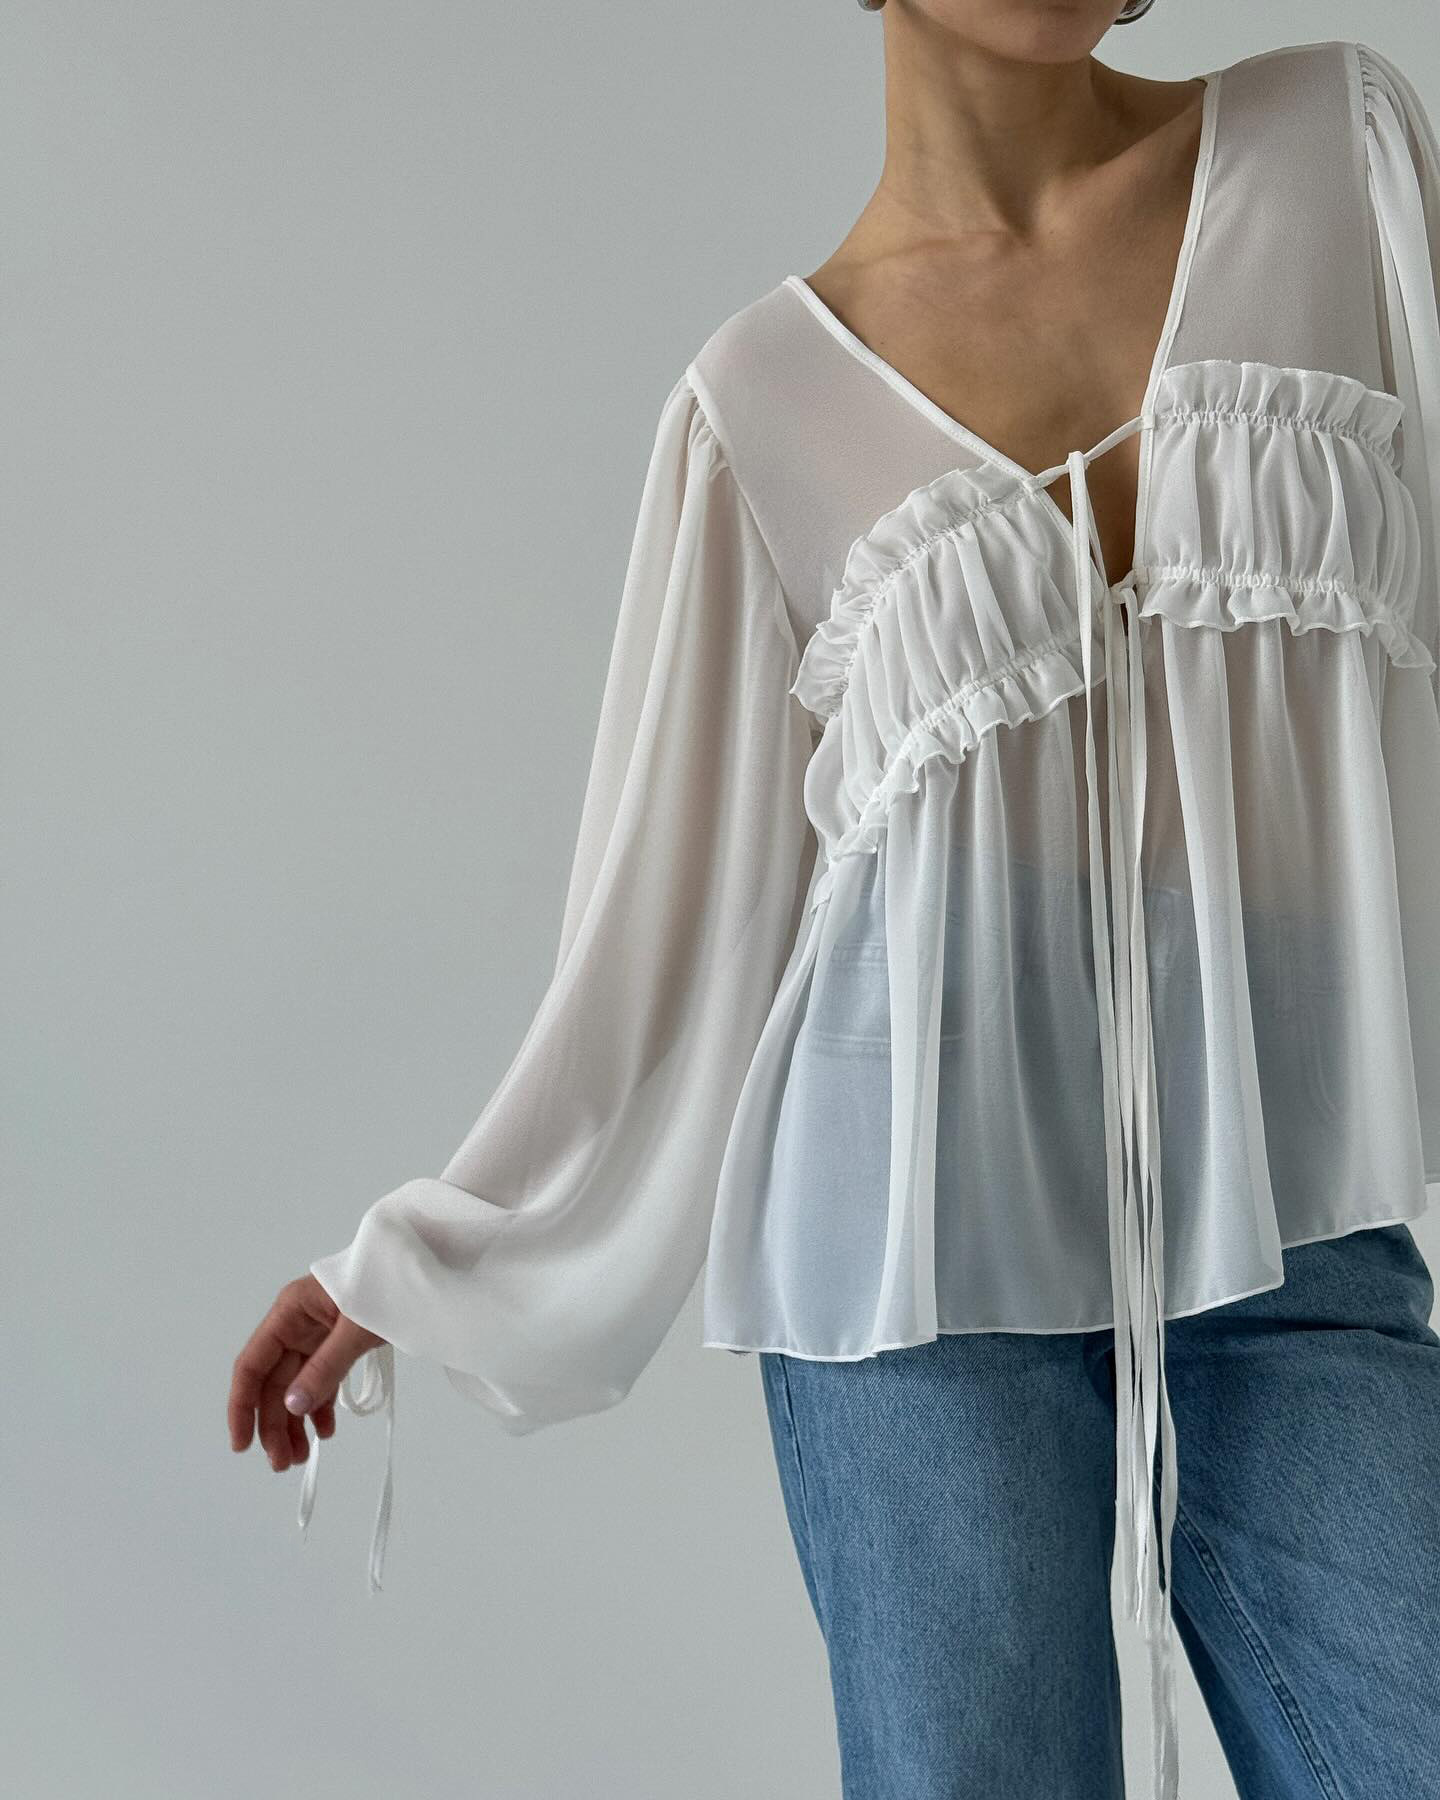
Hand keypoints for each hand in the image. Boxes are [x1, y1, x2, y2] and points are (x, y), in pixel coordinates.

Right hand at [229, 1274, 386, 1472]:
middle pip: (273, 1382)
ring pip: (295, 1385)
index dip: (242, 1406)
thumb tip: (290, 1408)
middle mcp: (296, 1323)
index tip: (242, 1445)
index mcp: (290, 1312)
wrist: (425, 1268)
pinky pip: (321, 1378)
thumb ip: (325, 1368)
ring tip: (300, 1458)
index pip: (252, 1364)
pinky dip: (320, 1405)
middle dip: (274, 1424)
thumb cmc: (390, 1286)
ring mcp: (317, 1332)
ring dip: (294, 1421)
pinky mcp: (338, 1340)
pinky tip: (325, 1431)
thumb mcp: (357, 1328)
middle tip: (283, 1464)